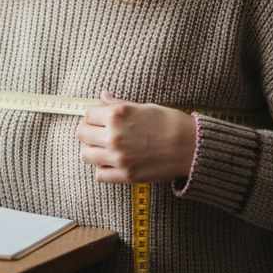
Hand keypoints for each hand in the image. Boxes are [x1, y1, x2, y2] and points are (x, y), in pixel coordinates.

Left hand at [76, 92, 196, 183]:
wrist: (191, 146)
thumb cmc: (170, 123)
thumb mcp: (144, 107)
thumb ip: (119, 105)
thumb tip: (103, 97)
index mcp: (117, 115)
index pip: (88, 114)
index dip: (93, 116)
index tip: (99, 119)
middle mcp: (113, 136)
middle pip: (82, 134)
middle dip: (89, 132)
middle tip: (99, 134)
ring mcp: (118, 157)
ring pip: (86, 155)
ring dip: (93, 151)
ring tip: (104, 149)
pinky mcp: (126, 175)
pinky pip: (99, 175)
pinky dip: (103, 169)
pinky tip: (112, 163)